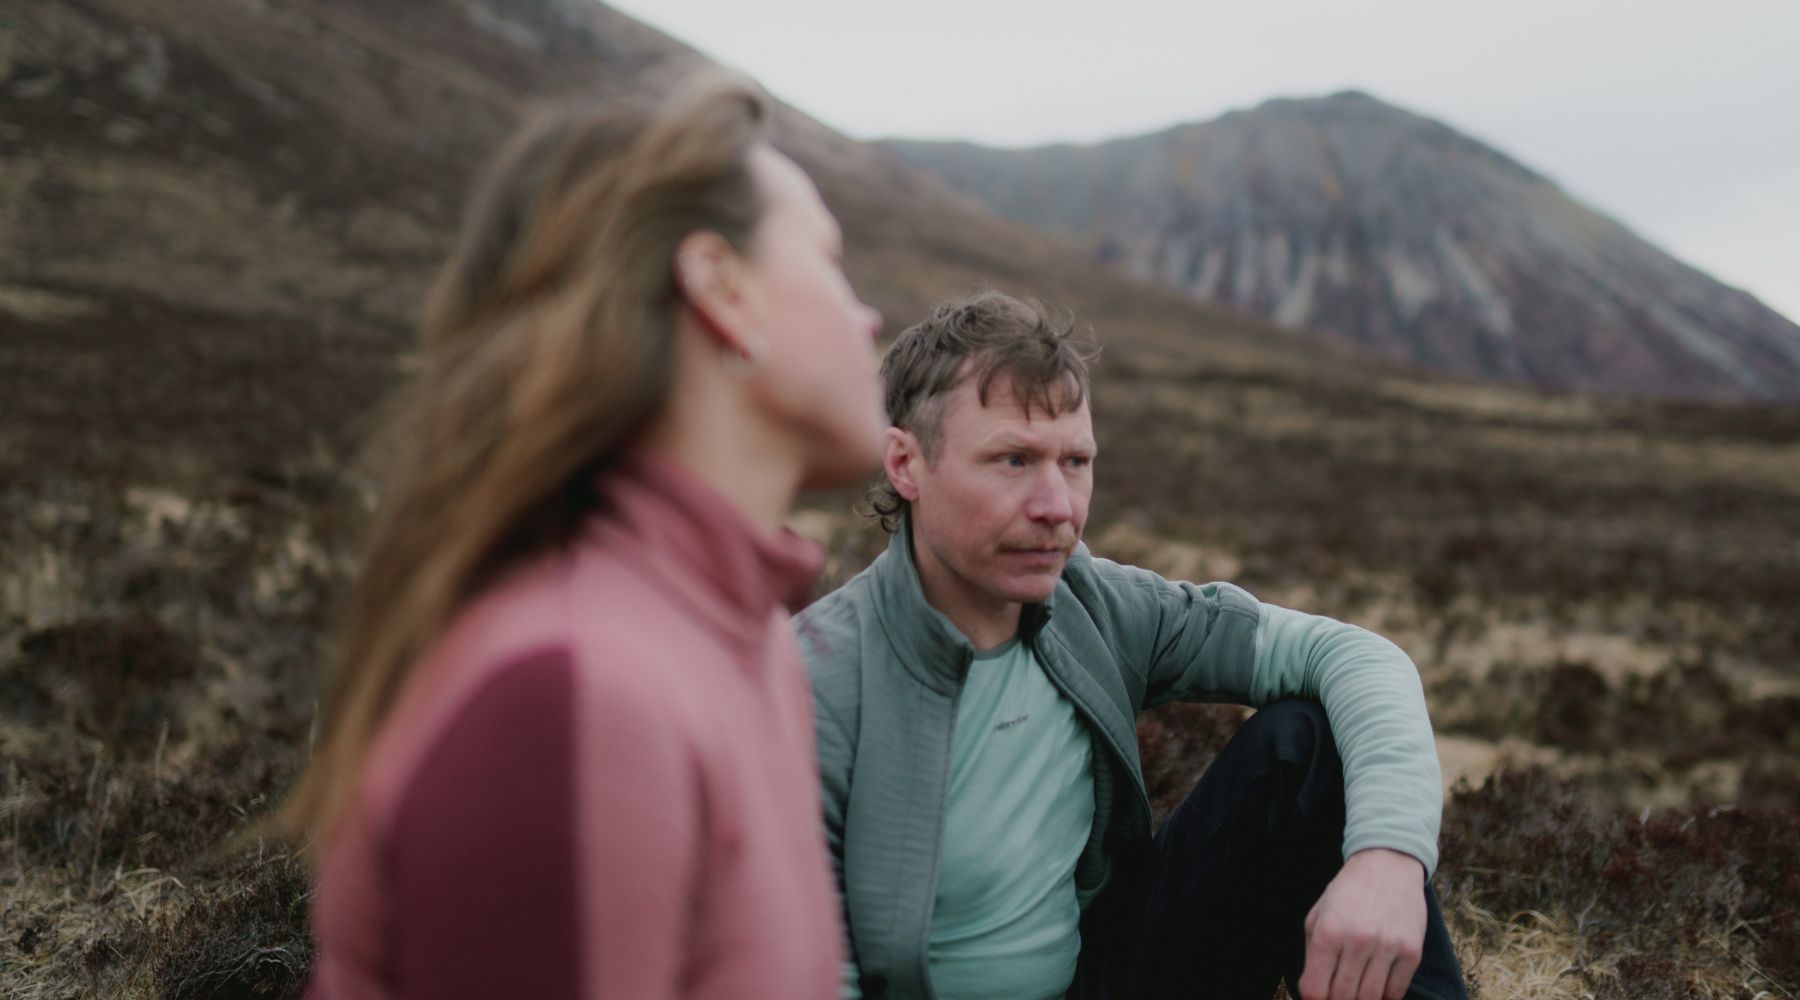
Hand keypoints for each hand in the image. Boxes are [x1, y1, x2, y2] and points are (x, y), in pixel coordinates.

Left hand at [1296, 848, 1426, 999]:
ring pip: (1370, 998)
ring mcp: (1387, 947)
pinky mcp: (1411, 951)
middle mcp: (1357, 940)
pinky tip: (1377, 985)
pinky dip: (1385, 996)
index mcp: (1328, 931)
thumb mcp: (1317, 916)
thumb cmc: (1347, 894)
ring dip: (1361, 999)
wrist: (1388, 866)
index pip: (1315, 988)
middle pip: (1343, 998)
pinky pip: (1396, 992)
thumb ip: (1312, 954)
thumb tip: (1313, 992)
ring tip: (1356, 989)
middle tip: (1337, 993)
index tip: (1318, 996)